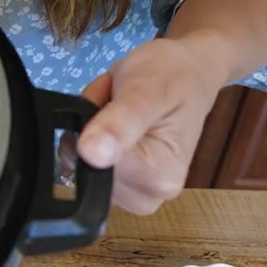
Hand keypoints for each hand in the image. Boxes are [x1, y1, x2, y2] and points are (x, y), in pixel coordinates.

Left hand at [74, 38, 223, 214]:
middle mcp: (147, 196)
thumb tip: (91, 155)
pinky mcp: (118, 185)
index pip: (99, 168)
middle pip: (88, 168)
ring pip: (81, 163)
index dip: (92, 133)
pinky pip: (83, 161)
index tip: (114, 106)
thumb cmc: (171, 76)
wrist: (185, 70)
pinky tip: (111, 120)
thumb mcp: (145, 90)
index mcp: (160, 177)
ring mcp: (130, 193)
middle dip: (90, 130)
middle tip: (117, 101)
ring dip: (88, 130)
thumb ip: (120, 123)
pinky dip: (88, 135)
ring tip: (116, 107)